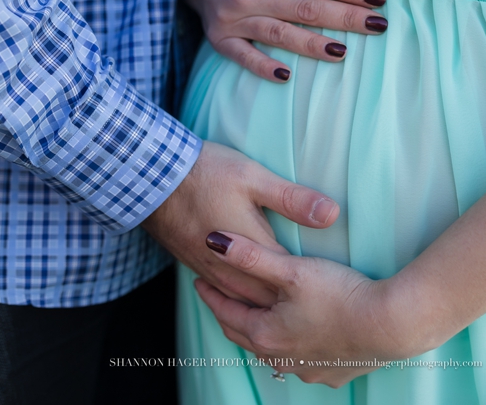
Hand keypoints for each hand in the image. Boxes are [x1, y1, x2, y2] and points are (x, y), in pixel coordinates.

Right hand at [141, 142, 338, 306]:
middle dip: (291, 304)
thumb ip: (292, 199)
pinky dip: (244, 299)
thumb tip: (330, 214)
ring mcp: (211, 271)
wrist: (150, 178)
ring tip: (291, 313)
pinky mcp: (197, 267)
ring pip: (245, 301)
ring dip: (266, 306)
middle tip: (319, 312)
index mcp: (252, 250)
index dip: (312, 285)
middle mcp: (230, 270)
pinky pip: (226, 294)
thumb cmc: (205, 173)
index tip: (335, 291)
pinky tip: (253, 299)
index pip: (289, 279)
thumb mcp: (254, 177)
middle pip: (267, 299)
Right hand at [180, 0, 387, 81]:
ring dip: (314, 45)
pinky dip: (264, 67)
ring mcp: (233, 18)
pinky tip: (287, 76)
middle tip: (378, 26)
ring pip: (281, 35)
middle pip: (305, 9)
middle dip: (346, 18)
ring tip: (344, 52)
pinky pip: (243, 57)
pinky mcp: (220, 39)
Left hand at [195, 231, 419, 387]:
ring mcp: (308, 369)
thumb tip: (212, 241)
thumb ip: (250, 255)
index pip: (226, 313)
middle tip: (221, 297)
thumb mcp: (291, 270)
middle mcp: (282, 359)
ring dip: (263, 333)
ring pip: (274, 352)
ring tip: (258, 316)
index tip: (201, 280)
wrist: (391, 325)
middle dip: (231, 315)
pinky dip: (294, 347)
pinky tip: (300, 339)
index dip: (211, 295)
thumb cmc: (341, 295)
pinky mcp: (334, 373)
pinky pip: (303, 361)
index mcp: (266, 335)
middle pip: (246, 335)